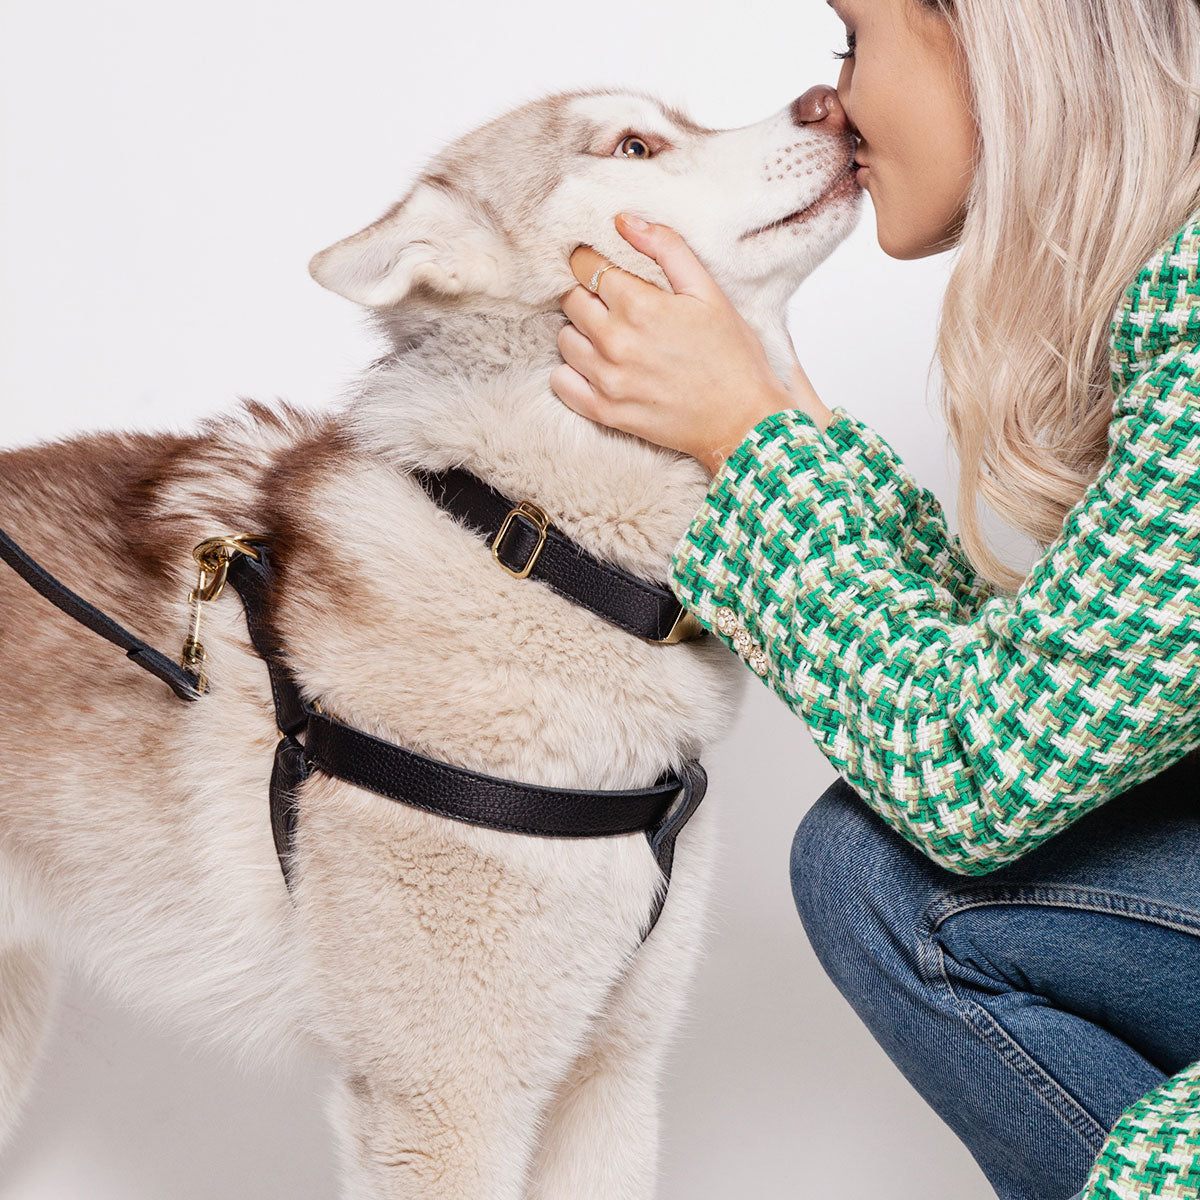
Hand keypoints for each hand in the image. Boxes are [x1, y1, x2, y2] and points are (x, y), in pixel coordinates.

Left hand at [551, 213, 834, 476]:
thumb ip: (666, 249)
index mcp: (640, 306)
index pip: (587, 267)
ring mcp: (608, 380)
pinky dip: (570, 371)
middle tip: (611, 301)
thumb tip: (624, 220)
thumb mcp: (708, 292)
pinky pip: (561, 383)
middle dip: (586, 294)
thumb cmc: (733, 357)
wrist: (743, 420)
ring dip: (580, 331)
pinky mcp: (605, 412)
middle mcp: (616, 342)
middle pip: (572, 301)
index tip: (600, 264)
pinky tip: (594, 366)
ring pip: (565, 339)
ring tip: (607, 334)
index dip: (590, 260)